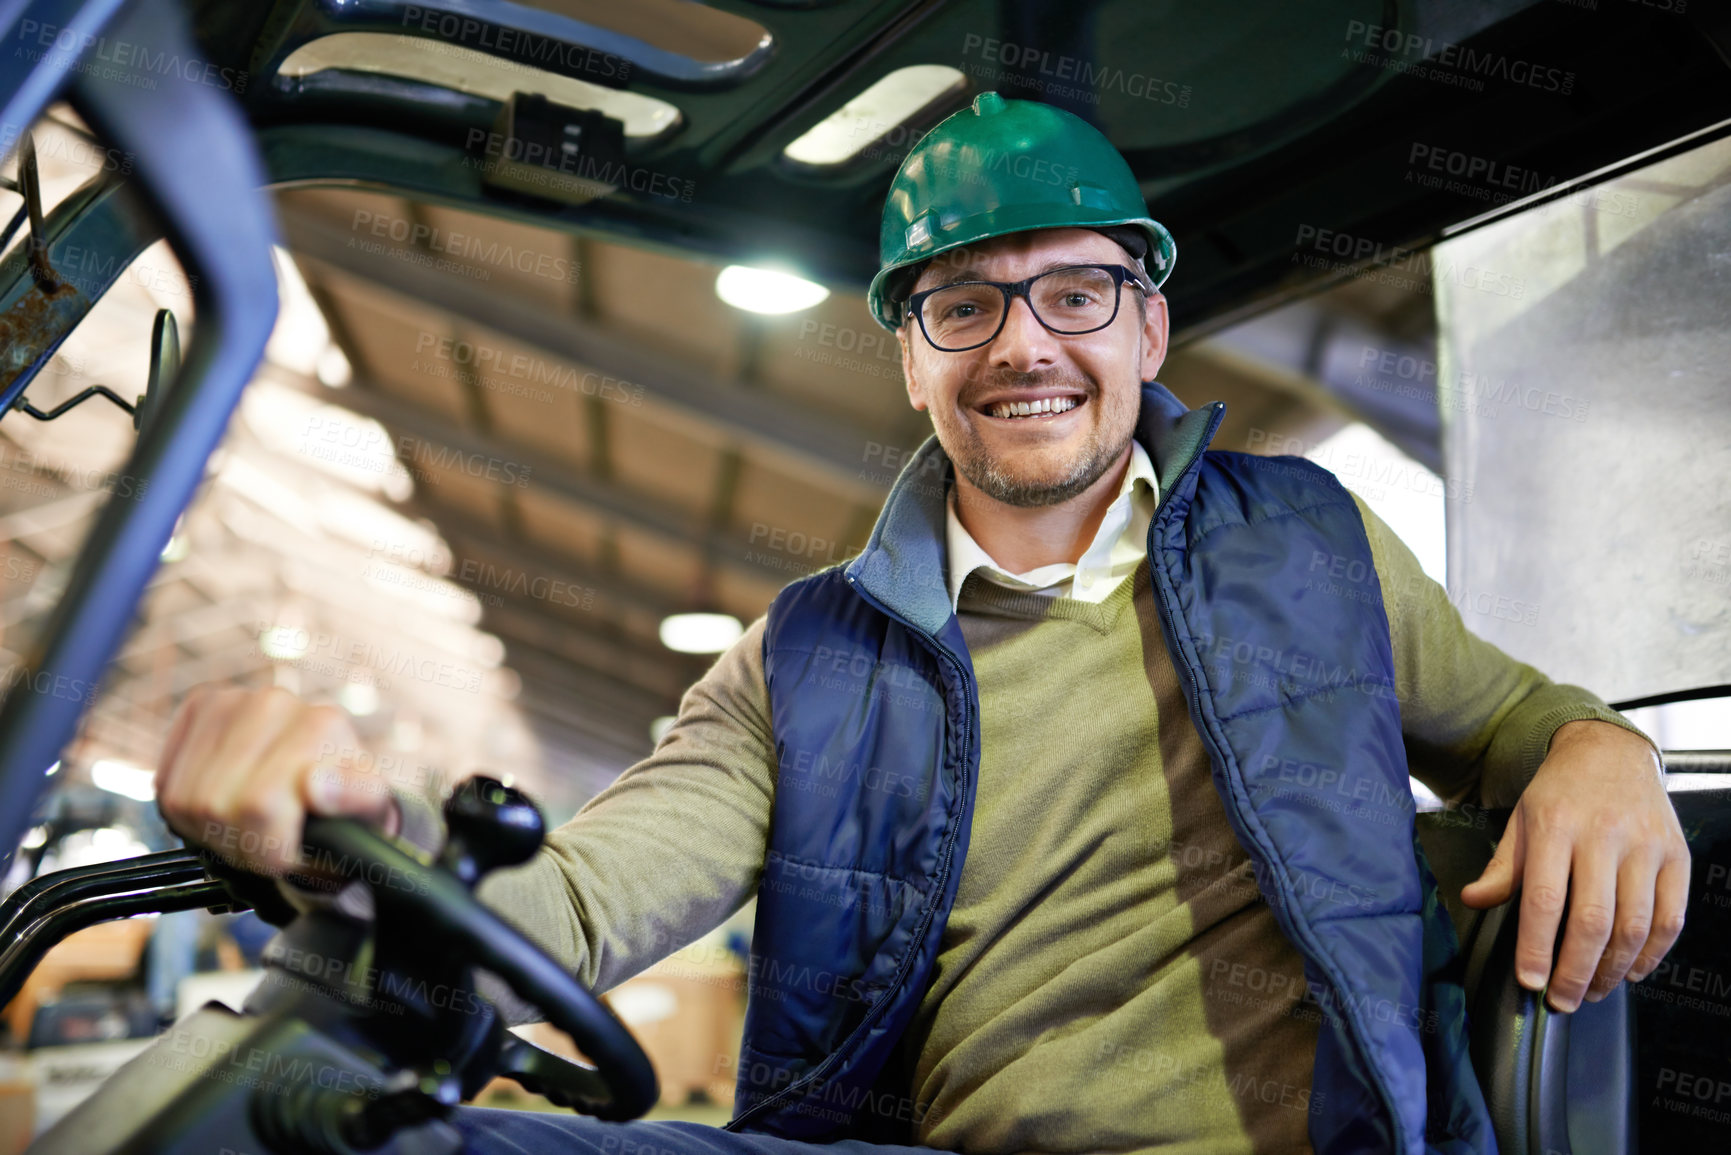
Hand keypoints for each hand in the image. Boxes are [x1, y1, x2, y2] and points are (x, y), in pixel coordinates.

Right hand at [156, 683, 399, 877]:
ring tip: (247, 822)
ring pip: (188, 800)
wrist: (323, 780)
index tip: (290, 855)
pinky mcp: (198, 707)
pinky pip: (167, 784)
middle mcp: (275, 702)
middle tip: (268, 838)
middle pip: (220, 806)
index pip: (262, 806)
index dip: (270, 849)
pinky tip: (222, 801)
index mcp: (322, 725)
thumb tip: (317, 785)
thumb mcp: (367, 810)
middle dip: (242, 842)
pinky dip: (186, 810)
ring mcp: (232, 700)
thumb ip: (354, 799)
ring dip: (211, 829)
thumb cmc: (345, 801)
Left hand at [1460, 720, 1688, 1011]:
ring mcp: (1646, 847)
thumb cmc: (1559, 795)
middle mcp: (1604, 836)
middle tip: (1563, 1001)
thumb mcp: (1521, 821)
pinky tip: (1630, 971)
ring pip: (1634, 926)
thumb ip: (1502, 867)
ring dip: (1613, 970)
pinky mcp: (1677, 857)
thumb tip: (1473, 900)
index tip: (1530, 982)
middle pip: (1593, 921)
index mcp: (1556, 826)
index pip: (1544, 899)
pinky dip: (1652, 954)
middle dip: (1576, 971)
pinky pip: (1671, 918)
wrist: (1611, 753)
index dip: (1537, 947)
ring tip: (1592, 991)